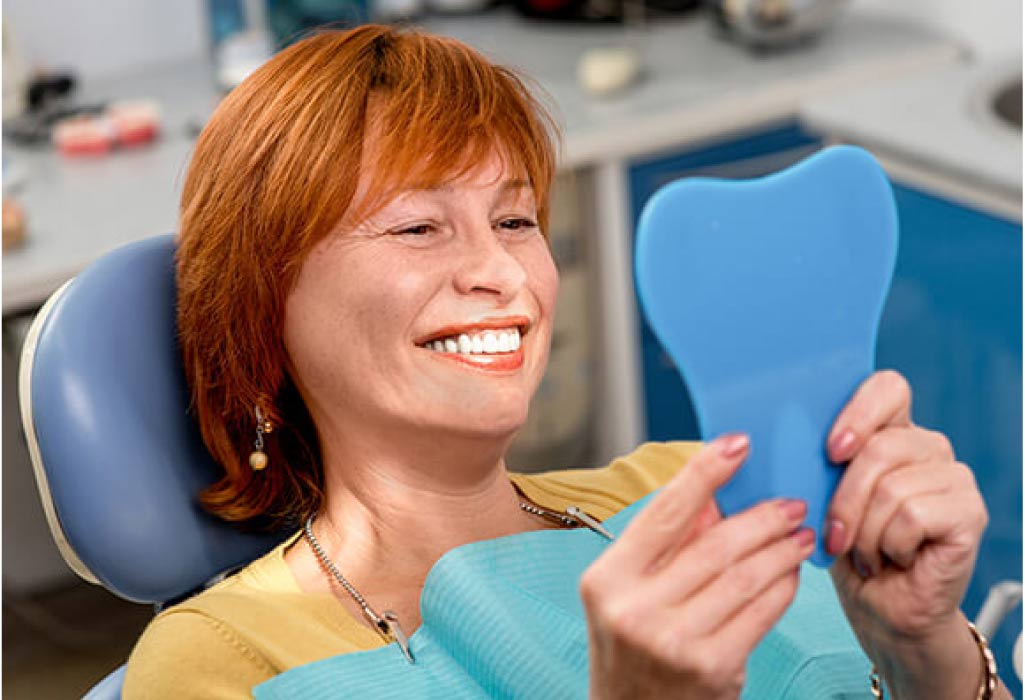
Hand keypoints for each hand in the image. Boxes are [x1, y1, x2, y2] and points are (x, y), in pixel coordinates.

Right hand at [580, 435, 814, 699]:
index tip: (738, 443)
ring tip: (800, 534)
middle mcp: (634, 609)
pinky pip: (760, 613)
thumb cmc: (633, 650)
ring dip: (780, 549)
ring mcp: (673, 642)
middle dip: (761, 517)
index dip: (704, 472)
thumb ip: (668, 546)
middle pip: (713, 544)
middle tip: (791, 502)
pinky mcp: (712, 669)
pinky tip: (791, 573)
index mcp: (607, 579)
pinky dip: (783, 587)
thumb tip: (718, 494)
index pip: (664, 513)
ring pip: (744, 577)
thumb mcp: (631, 594)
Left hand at [824, 370, 996, 698]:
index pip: (887, 388)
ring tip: (866, 552)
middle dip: (845, 499)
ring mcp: (953, 478)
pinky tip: (895, 558)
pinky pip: (913, 514)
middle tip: (836, 535)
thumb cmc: (846, 550)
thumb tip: (780, 438)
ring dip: (865, 531)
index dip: (858, 412)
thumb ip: (815, 462)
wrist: (879, 609)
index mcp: (891, 430)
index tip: (831, 451)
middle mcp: (928, 447)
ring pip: (893, 487)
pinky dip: (890, 544)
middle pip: (881, 447)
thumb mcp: (820, 497)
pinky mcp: (969, 512)